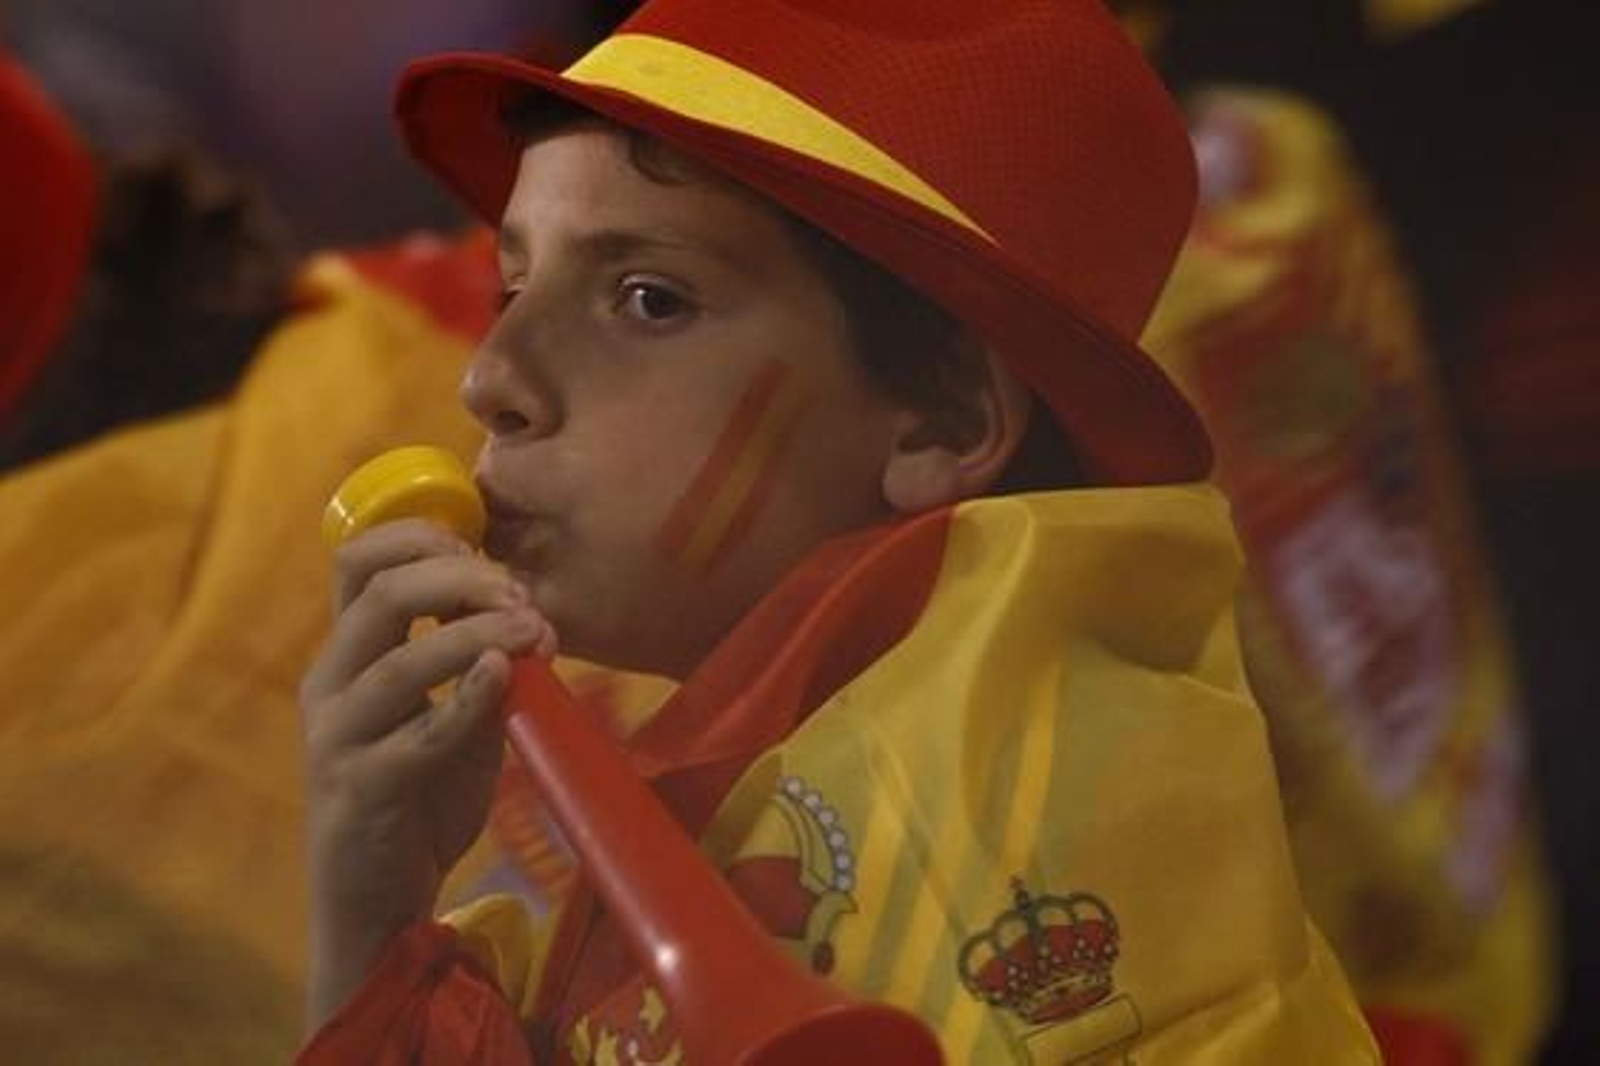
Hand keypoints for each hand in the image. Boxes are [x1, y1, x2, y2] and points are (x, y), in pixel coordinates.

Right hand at [298, 519, 554, 1028]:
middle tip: (520, 593)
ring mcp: (339, 737)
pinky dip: (466, 696)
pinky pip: (417, 733)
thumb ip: (477, 663)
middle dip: (460, 576)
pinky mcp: (360, 789)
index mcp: (346, 655)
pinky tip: (503, 674)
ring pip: (400, 659)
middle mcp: (330, 684)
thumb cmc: (420, 797)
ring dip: (477, 632)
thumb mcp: (453, 715)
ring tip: (533, 631)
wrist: (381, 900)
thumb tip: (533, 612)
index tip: (486, 548)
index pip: (359, 562)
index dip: (422, 537)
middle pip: (380, 592)